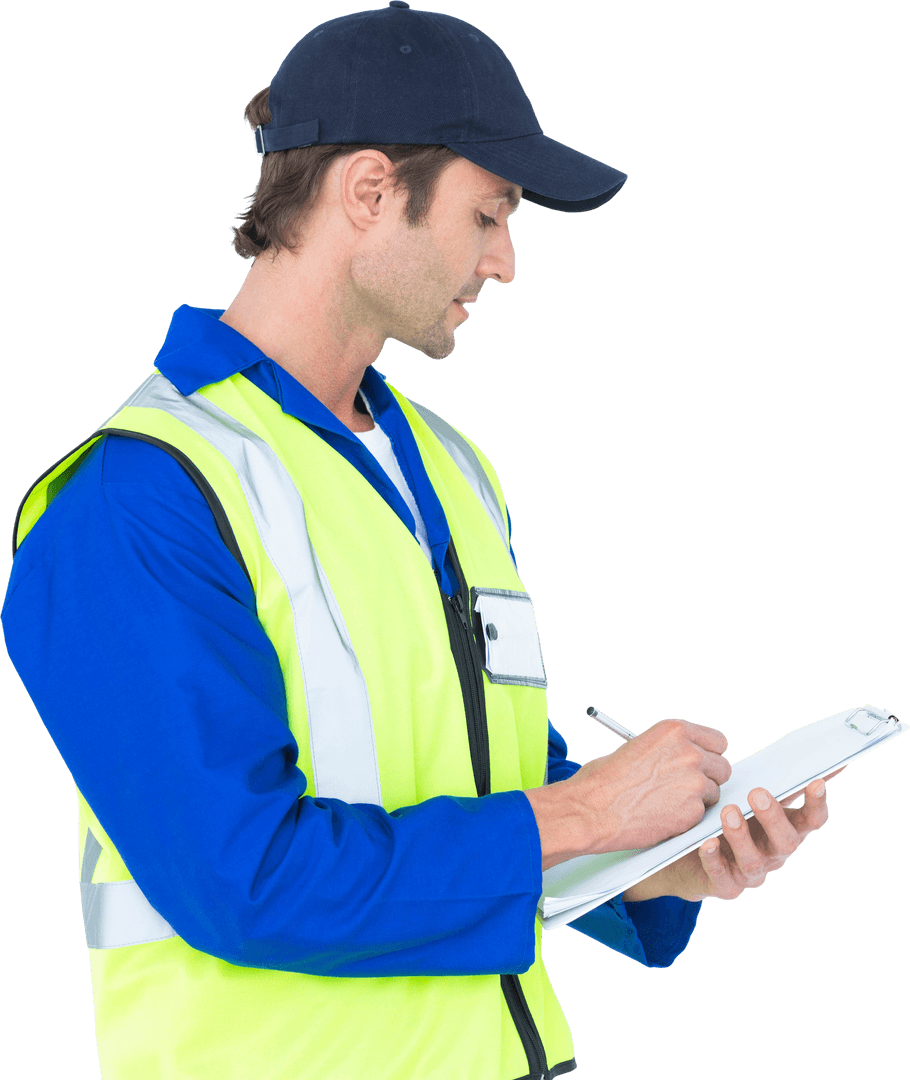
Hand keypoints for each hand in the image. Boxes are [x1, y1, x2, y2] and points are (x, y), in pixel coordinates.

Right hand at [569, 718, 731, 853]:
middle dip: (707, 777)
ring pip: (713, 793)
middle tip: (686, 786)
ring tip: (666, 802)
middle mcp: (689, 753)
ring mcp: (694, 783)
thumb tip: (682, 757)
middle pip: (722, 767)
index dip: (709, 754)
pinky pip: (701, 814)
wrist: (591, 809)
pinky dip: (686, 817)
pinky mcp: (692, 811)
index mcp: (674, 731)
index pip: (717, 741)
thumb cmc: (604, 779)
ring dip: (697, 799)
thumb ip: (668, 749)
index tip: (702, 763)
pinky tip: (662, 815)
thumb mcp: (637, 746)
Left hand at [621, 766, 846, 902]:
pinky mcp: (726, 886)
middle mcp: (775, 854)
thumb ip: (779, 780)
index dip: (817, 803)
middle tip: (757, 794)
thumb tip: (813, 752)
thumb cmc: (730, 814)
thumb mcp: (752, 795)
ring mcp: (751, 872)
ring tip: (728, 812)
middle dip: (773, 817)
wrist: (691, 851)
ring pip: (754, 860)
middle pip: (786, 841)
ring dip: (742, 836)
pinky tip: (706, 843)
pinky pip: (721, 876)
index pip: (812, 820)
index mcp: (787, 828)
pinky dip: (714, 858)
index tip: (816, 781)